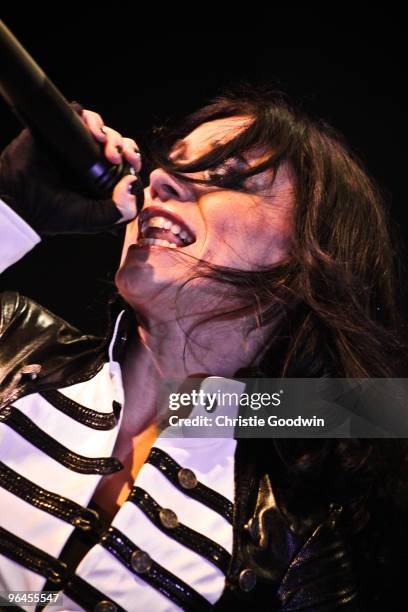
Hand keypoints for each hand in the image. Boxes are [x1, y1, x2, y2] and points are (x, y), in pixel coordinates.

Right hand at [0, 106, 142, 235]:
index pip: (125, 164)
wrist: (19, 201)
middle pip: (116, 143)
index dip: (133, 161)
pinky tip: (94, 132)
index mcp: (100, 181)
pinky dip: (92, 118)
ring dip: (111, 134)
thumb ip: (120, 210)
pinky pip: (80, 113)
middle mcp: (89, 161)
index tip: (133, 165)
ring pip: (102, 128)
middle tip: (123, 156)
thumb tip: (132, 182)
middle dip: (125, 146)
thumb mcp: (95, 219)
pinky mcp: (59, 130)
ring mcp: (74, 144)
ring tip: (105, 146)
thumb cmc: (53, 214)